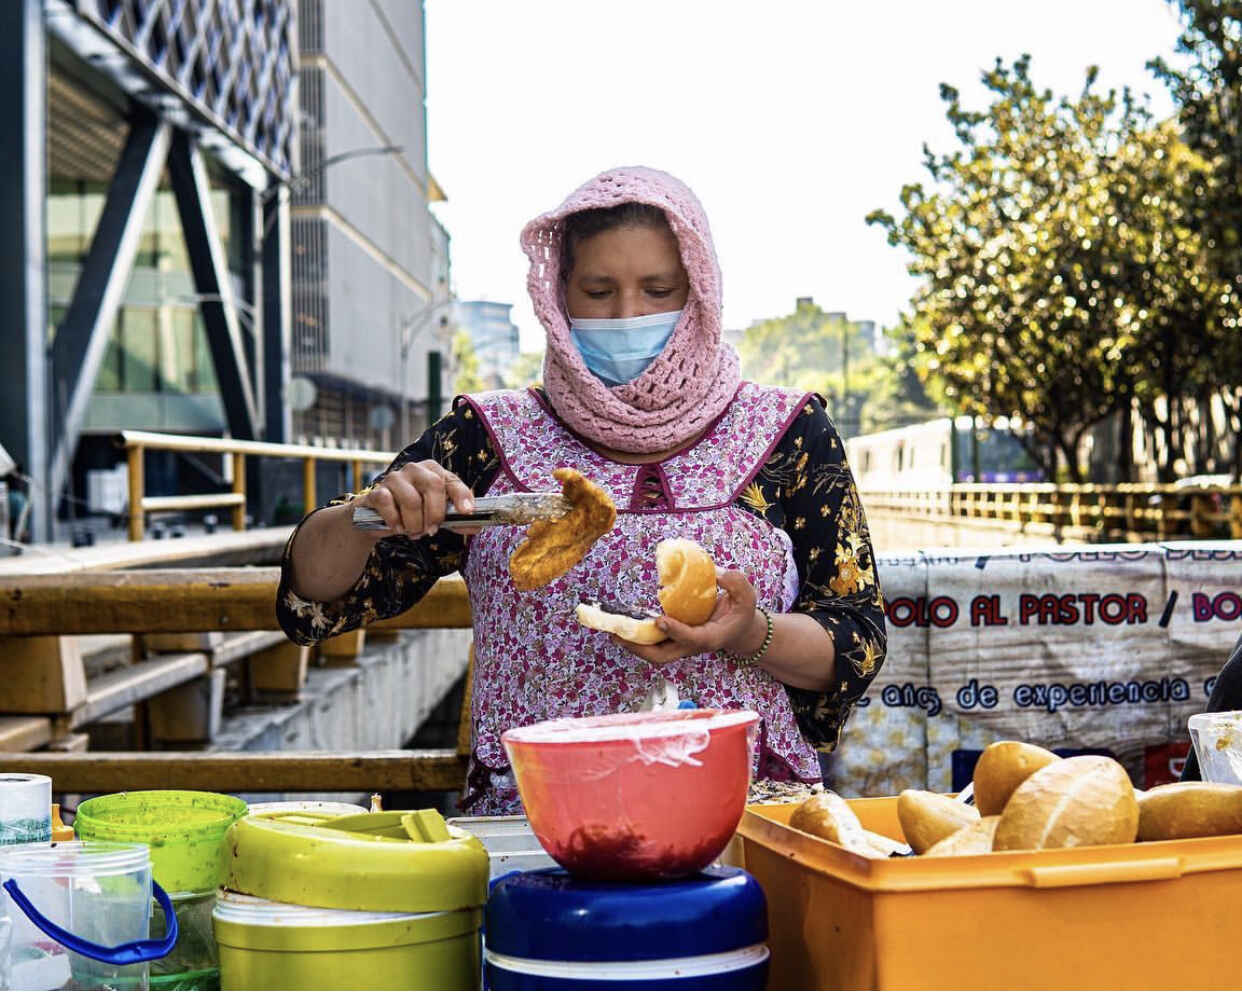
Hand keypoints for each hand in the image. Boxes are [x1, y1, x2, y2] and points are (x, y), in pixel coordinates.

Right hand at [354, 459, 476, 537]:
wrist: (378, 518)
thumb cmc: (413, 514)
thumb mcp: (436, 515)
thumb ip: (456, 520)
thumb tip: (476, 527)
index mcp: (434, 472)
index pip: (451, 480)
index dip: (461, 495)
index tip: (467, 511)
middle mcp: (415, 469)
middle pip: (433, 485)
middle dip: (435, 514)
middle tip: (432, 530)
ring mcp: (395, 478)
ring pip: (411, 499)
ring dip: (415, 523)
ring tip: (413, 531)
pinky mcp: (377, 490)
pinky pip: (388, 503)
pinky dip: (395, 521)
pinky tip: (397, 528)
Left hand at [612, 569, 768, 665]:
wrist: (739, 630)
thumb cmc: (741, 612)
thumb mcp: (747, 595)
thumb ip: (735, 582)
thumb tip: (715, 573)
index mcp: (711, 637)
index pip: (692, 639)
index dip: (676, 631)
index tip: (661, 619)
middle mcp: (692, 646)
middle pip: (663, 656)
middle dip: (640, 648)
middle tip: (620, 635)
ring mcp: (680, 645)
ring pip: (653, 653)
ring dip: (633, 645)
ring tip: (613, 631)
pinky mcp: (673, 640)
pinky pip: (652, 643)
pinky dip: (636, 637)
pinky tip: (622, 624)